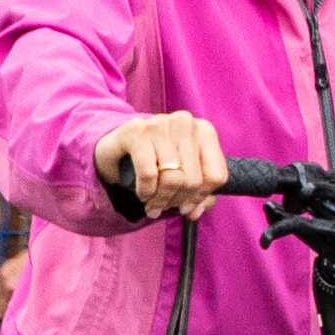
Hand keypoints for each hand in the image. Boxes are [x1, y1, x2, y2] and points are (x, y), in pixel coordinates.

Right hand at [96, 112, 230, 218]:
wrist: (117, 146)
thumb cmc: (157, 162)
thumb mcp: (183, 177)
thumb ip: (199, 196)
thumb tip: (195, 212)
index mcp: (204, 131)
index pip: (216, 176)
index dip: (201, 197)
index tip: (186, 206)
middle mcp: (185, 122)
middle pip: (193, 180)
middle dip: (177, 201)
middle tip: (164, 207)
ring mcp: (160, 123)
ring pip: (172, 178)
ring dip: (160, 200)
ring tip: (153, 204)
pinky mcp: (136, 130)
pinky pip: (149, 173)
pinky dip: (145, 191)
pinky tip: (142, 194)